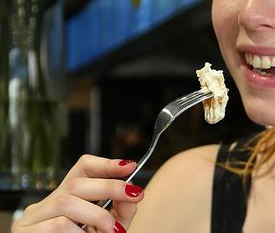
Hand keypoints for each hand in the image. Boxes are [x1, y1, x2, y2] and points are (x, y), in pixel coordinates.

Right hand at [12, 155, 144, 231]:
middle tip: (134, 196)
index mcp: (64, 198)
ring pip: (67, 202)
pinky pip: (59, 224)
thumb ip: (120, 211)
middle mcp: (45, 205)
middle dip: (110, 187)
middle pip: (77, 183)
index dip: (106, 164)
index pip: (82, 168)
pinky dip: (79, 232)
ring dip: (98, 215)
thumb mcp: (106, 228)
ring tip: (112, 230)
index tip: (130, 167)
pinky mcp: (25, 232)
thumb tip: (132, 194)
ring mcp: (31, 219)